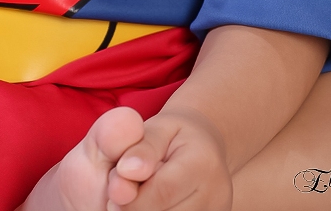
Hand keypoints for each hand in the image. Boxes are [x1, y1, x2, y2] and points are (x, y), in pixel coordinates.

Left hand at [107, 108, 232, 210]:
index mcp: (203, 161)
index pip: (162, 191)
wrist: (205, 146)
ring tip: (141, 197)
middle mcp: (217, 192)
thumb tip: (126, 171)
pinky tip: (152, 204)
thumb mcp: (158, 128)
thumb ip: (141, 147)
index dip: (132, 198)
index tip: (112, 193)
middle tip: (125, 194)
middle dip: (137, 209)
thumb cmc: (175, 134)